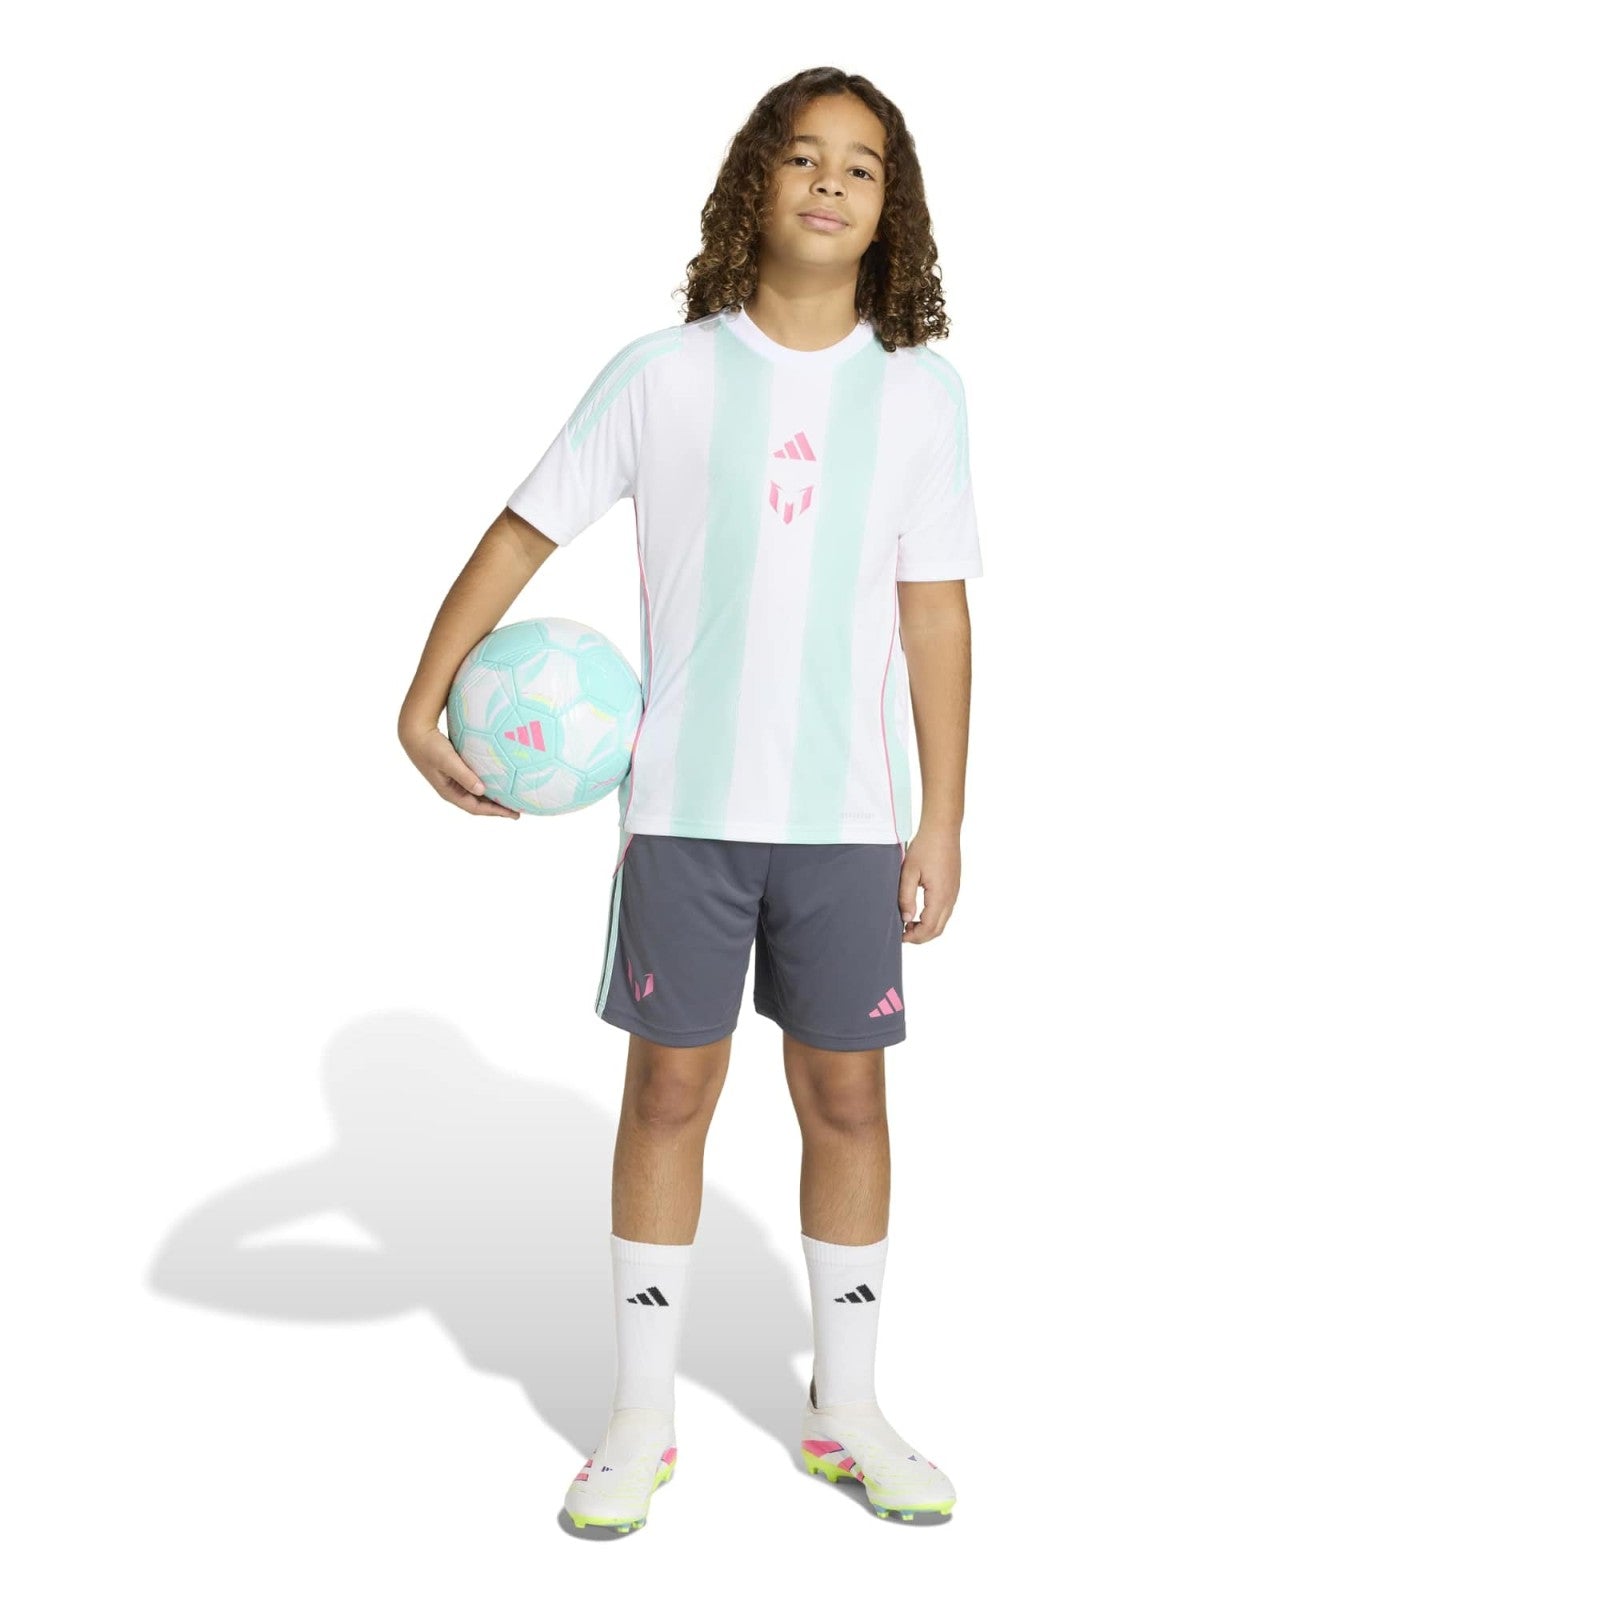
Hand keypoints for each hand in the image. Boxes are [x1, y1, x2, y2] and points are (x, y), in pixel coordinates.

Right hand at [399, 722, 519, 817]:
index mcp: (449, 792)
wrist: (415, 733)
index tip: (513, 814)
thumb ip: (464, 775)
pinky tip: (499, 781)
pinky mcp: (456, 771)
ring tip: (512, 798)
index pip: (476, 808)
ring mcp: (454, 781)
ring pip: (478, 794)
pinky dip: (488, 784)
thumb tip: (481, 790)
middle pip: (479, 804)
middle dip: (498, 808)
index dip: (495, 812)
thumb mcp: (448, 761)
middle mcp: (453, 789)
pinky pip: (476, 781)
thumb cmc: (431, 747)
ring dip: (494, 798)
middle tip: (518, 811)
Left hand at [899, 825, 959, 942]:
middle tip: (903, 933)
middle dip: (921, 936)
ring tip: (909, 922)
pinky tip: (920, 910)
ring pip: (943, 921)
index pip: (929, 928)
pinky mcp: (954, 886)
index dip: (914, 937)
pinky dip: (933, 917)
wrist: (943, 829)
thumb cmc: (925, 847)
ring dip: (927, 927)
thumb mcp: (908, 872)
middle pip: (938, 929)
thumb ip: (906, 898)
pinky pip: (946, 910)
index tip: (900, 936)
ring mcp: (954, 892)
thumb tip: (906, 919)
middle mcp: (951, 897)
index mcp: (940, 896)